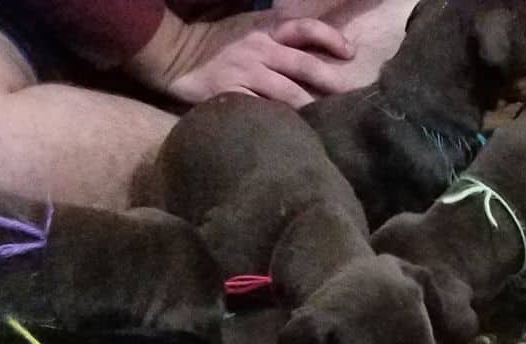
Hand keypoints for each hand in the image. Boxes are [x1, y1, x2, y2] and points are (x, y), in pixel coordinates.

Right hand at [126, 9, 354, 108]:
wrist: (175, 53)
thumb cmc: (214, 42)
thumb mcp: (247, 28)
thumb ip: (275, 38)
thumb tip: (309, 52)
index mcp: (266, 29)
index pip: (306, 28)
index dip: (331, 39)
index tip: (350, 53)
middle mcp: (260, 49)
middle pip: (303, 64)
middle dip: (329, 79)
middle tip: (349, 95)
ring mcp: (245, 72)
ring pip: (286, 91)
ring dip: (308, 105)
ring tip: (324, 120)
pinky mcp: (231, 94)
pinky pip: (260, 109)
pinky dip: (277, 120)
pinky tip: (290, 133)